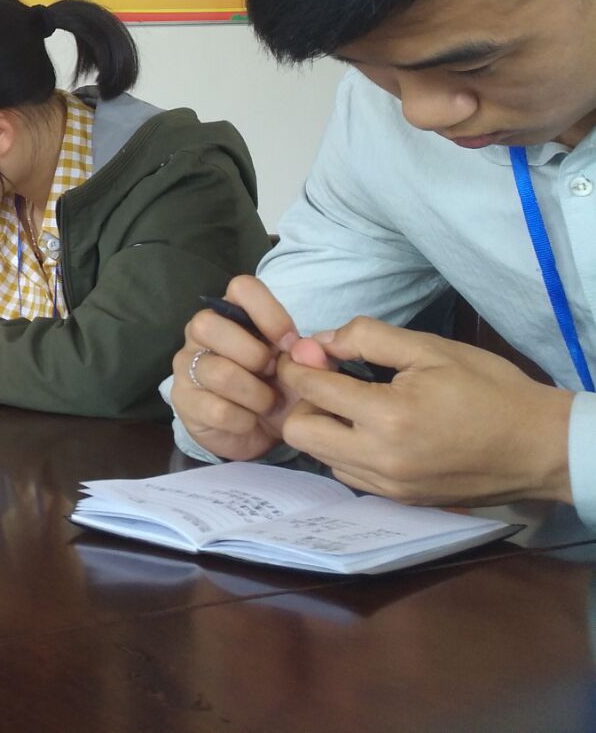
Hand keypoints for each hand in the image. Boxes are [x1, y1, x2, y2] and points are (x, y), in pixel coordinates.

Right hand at [169, 275, 305, 461]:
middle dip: (253, 355)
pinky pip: (218, 410)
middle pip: (208, 324)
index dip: (270, 314)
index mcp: (232, 313)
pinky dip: (245, 421)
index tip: (289, 345)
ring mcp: (186, 364)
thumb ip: (310, 357)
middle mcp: (201, 331)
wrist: (257, 433)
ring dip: (256, 395)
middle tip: (271, 375)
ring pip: (218, 372)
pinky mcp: (183, 400)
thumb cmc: (277, 389)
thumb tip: (307, 350)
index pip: (242, 288)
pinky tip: (249, 422)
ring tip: (266, 404)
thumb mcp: (299, 370)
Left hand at [278, 318, 575, 505]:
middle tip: (327, 381)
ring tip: (352, 404)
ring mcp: (390, 486)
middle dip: (303, 402)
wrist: (540, 446)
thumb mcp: (430, 348)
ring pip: (321, 457)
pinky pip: (350, 474)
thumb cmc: (489, 390)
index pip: (310, 390)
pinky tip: (371, 429)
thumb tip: (319, 342)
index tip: (306, 353)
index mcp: (387, 416)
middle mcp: (380, 459)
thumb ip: (366, 338)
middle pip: (299, 432)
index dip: (298, 365)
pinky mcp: (401, 500)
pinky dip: (347, 450)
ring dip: (324, 428)